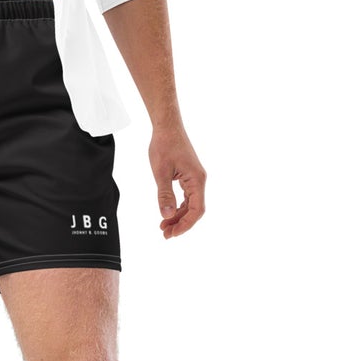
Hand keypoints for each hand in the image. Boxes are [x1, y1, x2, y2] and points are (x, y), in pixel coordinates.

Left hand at [150, 123, 205, 238]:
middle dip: (181, 223)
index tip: (172, 233)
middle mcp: (199, 180)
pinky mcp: (189, 176)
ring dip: (178, 216)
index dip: (185, 224)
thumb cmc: (164, 145)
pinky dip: (178, 206)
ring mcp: (195, 178)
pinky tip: (168, 212)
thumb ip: (164, 195)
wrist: (167, 127)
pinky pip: (187, 196)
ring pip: (190, 204)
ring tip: (164, 226)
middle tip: (165, 233)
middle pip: (195, 209)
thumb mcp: (161, 172)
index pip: (197, 210)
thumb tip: (166, 216)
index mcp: (197, 180)